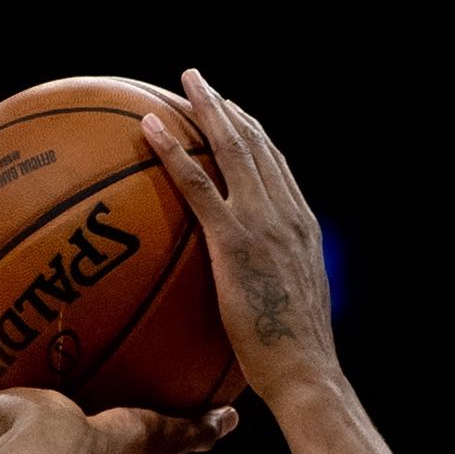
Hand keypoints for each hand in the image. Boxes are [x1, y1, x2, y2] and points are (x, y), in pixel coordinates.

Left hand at [148, 69, 339, 403]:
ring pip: (232, 149)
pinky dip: (172, 151)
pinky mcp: (235, 240)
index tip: (232, 115)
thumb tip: (236, 304)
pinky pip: (197, 184)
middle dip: (228, 108)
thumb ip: (259, 294)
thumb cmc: (287, 361)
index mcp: (300, 227)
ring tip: (182, 84)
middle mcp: (286, 213)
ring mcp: (263, 222)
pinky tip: (149, 128)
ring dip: (206, 109)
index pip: (276, 168)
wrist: (304, 371)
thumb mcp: (277, 316)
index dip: (254, 136)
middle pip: (257, 144)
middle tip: (201, 82)